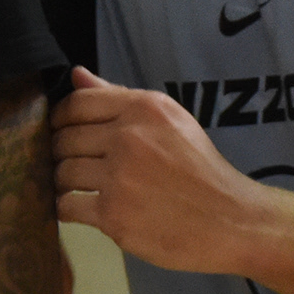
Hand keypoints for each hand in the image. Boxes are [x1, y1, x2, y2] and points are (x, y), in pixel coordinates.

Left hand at [52, 74, 273, 278]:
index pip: (78, 103)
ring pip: (62, 172)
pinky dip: (69, 208)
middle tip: (74, 165)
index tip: (62, 131)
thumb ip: (119, 97)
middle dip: (62, 153)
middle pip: (65, 139)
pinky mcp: (113, 215)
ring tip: (80, 187)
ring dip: (64, 182)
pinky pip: (67, 205)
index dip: (61, 118)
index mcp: (144, 108)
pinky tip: (83, 208)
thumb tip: (76, 73)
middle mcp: (129, 137)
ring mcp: (119, 178)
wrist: (232, 220)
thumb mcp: (170, 120)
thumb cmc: (200, 170)